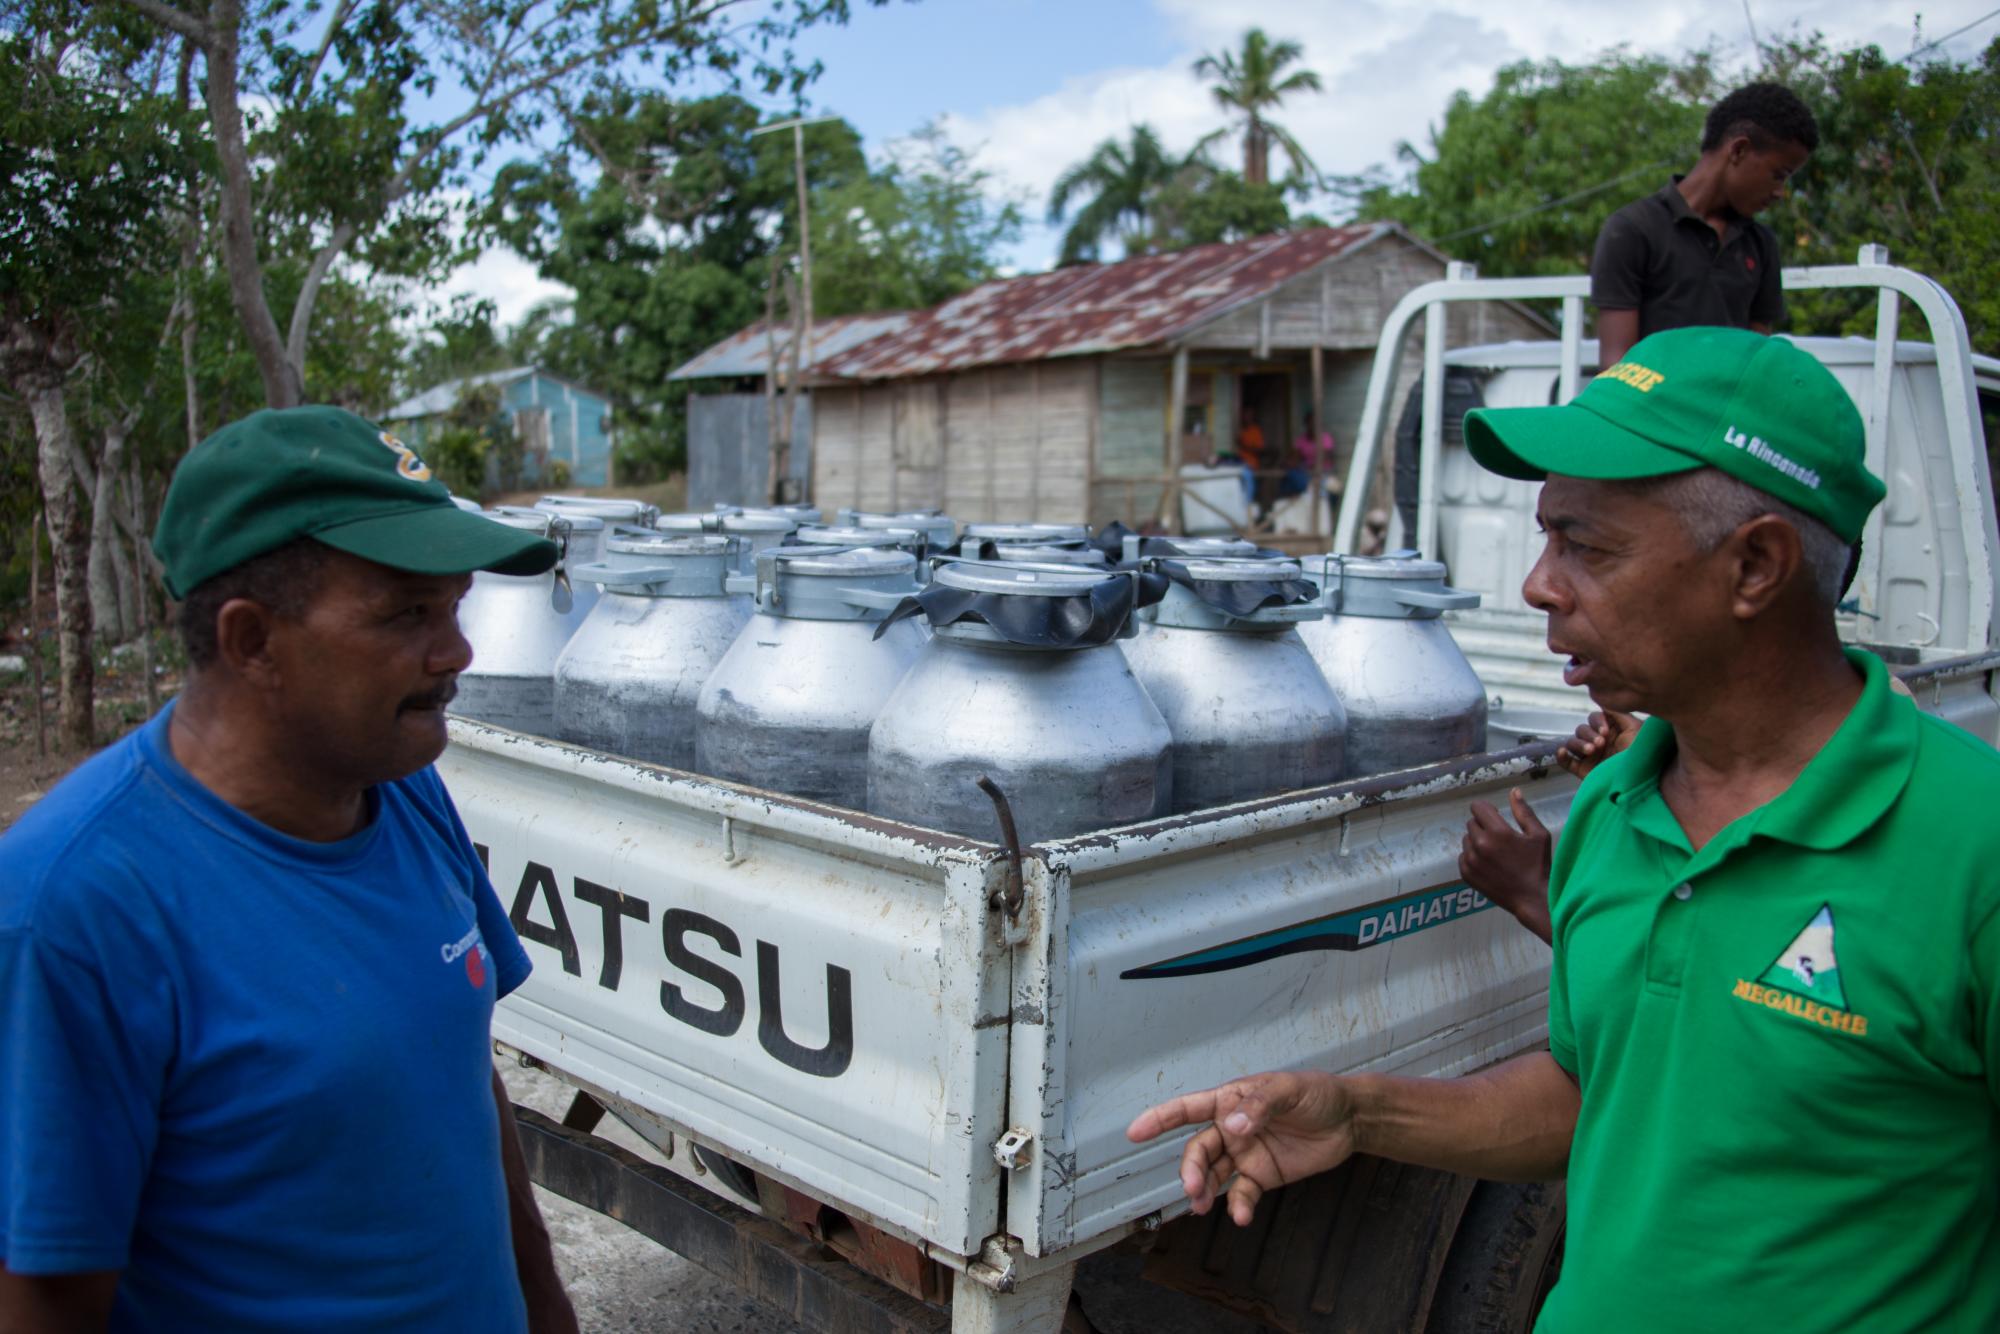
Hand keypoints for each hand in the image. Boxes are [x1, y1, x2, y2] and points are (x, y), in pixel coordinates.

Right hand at [1126, 1071, 1361, 1226]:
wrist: (1349, 1120)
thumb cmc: (1316, 1093)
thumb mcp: (1289, 1090)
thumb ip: (1260, 1105)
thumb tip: (1233, 1126)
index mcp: (1230, 1101)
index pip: (1188, 1108)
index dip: (1160, 1119)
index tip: (1134, 1132)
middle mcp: (1231, 1129)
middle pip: (1198, 1150)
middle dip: (1190, 1169)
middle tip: (1193, 1189)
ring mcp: (1245, 1154)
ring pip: (1212, 1175)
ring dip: (1204, 1191)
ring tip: (1203, 1206)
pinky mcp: (1262, 1176)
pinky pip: (1241, 1193)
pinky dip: (1238, 1206)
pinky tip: (1241, 1215)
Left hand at [1459, 789, 1551, 943]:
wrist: (1532, 898)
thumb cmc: (1539, 865)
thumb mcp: (1538, 835)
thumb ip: (1524, 812)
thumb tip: (1514, 791)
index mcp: (1498, 832)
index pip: (1478, 808)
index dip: (1486, 809)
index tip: (1495, 815)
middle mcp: (1480, 844)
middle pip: (1472, 823)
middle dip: (1484, 825)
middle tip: (1500, 838)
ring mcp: (1471, 861)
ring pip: (1467, 840)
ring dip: (1477, 841)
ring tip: (1495, 852)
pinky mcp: (1466, 874)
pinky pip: (1463, 856)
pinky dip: (1472, 857)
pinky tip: (1489, 864)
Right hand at [1555, 710, 1638, 779]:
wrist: (1640, 781)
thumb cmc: (1642, 755)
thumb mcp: (1635, 729)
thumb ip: (1618, 713)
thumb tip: (1603, 702)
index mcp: (1611, 732)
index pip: (1594, 719)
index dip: (1597, 722)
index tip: (1606, 731)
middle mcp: (1599, 742)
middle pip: (1582, 729)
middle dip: (1589, 734)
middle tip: (1600, 743)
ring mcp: (1590, 757)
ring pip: (1572, 743)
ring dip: (1579, 744)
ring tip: (1591, 751)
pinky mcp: (1583, 770)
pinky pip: (1566, 762)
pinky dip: (1561, 756)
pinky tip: (1563, 752)